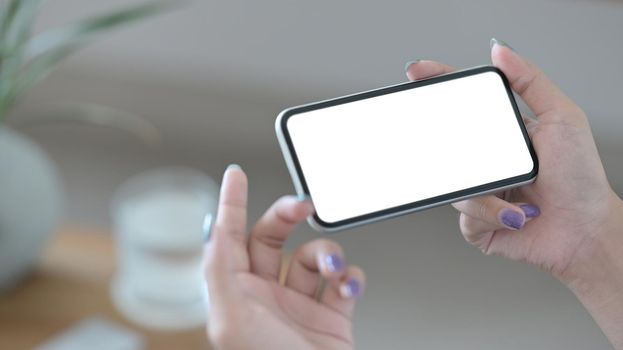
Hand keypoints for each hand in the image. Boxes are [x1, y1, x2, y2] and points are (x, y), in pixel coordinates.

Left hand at [203, 165, 364, 349]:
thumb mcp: (229, 322)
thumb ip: (218, 272)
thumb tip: (212, 231)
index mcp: (235, 295)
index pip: (228, 238)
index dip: (230, 203)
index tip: (235, 175)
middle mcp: (266, 296)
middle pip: (273, 238)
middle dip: (287, 217)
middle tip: (302, 205)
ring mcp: (300, 305)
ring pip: (314, 256)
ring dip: (327, 253)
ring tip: (333, 267)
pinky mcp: (333, 315)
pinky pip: (345, 280)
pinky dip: (352, 276)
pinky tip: (349, 283)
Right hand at [405, 39, 622, 347]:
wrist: (583, 232)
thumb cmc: (580, 180)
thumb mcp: (562, 118)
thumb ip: (531, 81)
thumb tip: (500, 51)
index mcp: (503, 135)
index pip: (463, 105)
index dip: (439, 85)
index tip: (418, 72)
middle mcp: (488, 162)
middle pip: (447, 146)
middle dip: (452, 151)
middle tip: (481, 159)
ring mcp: (480, 191)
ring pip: (454, 185)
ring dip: (487, 193)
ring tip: (520, 194)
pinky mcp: (476, 223)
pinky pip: (463, 215)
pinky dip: (490, 215)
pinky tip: (514, 215)